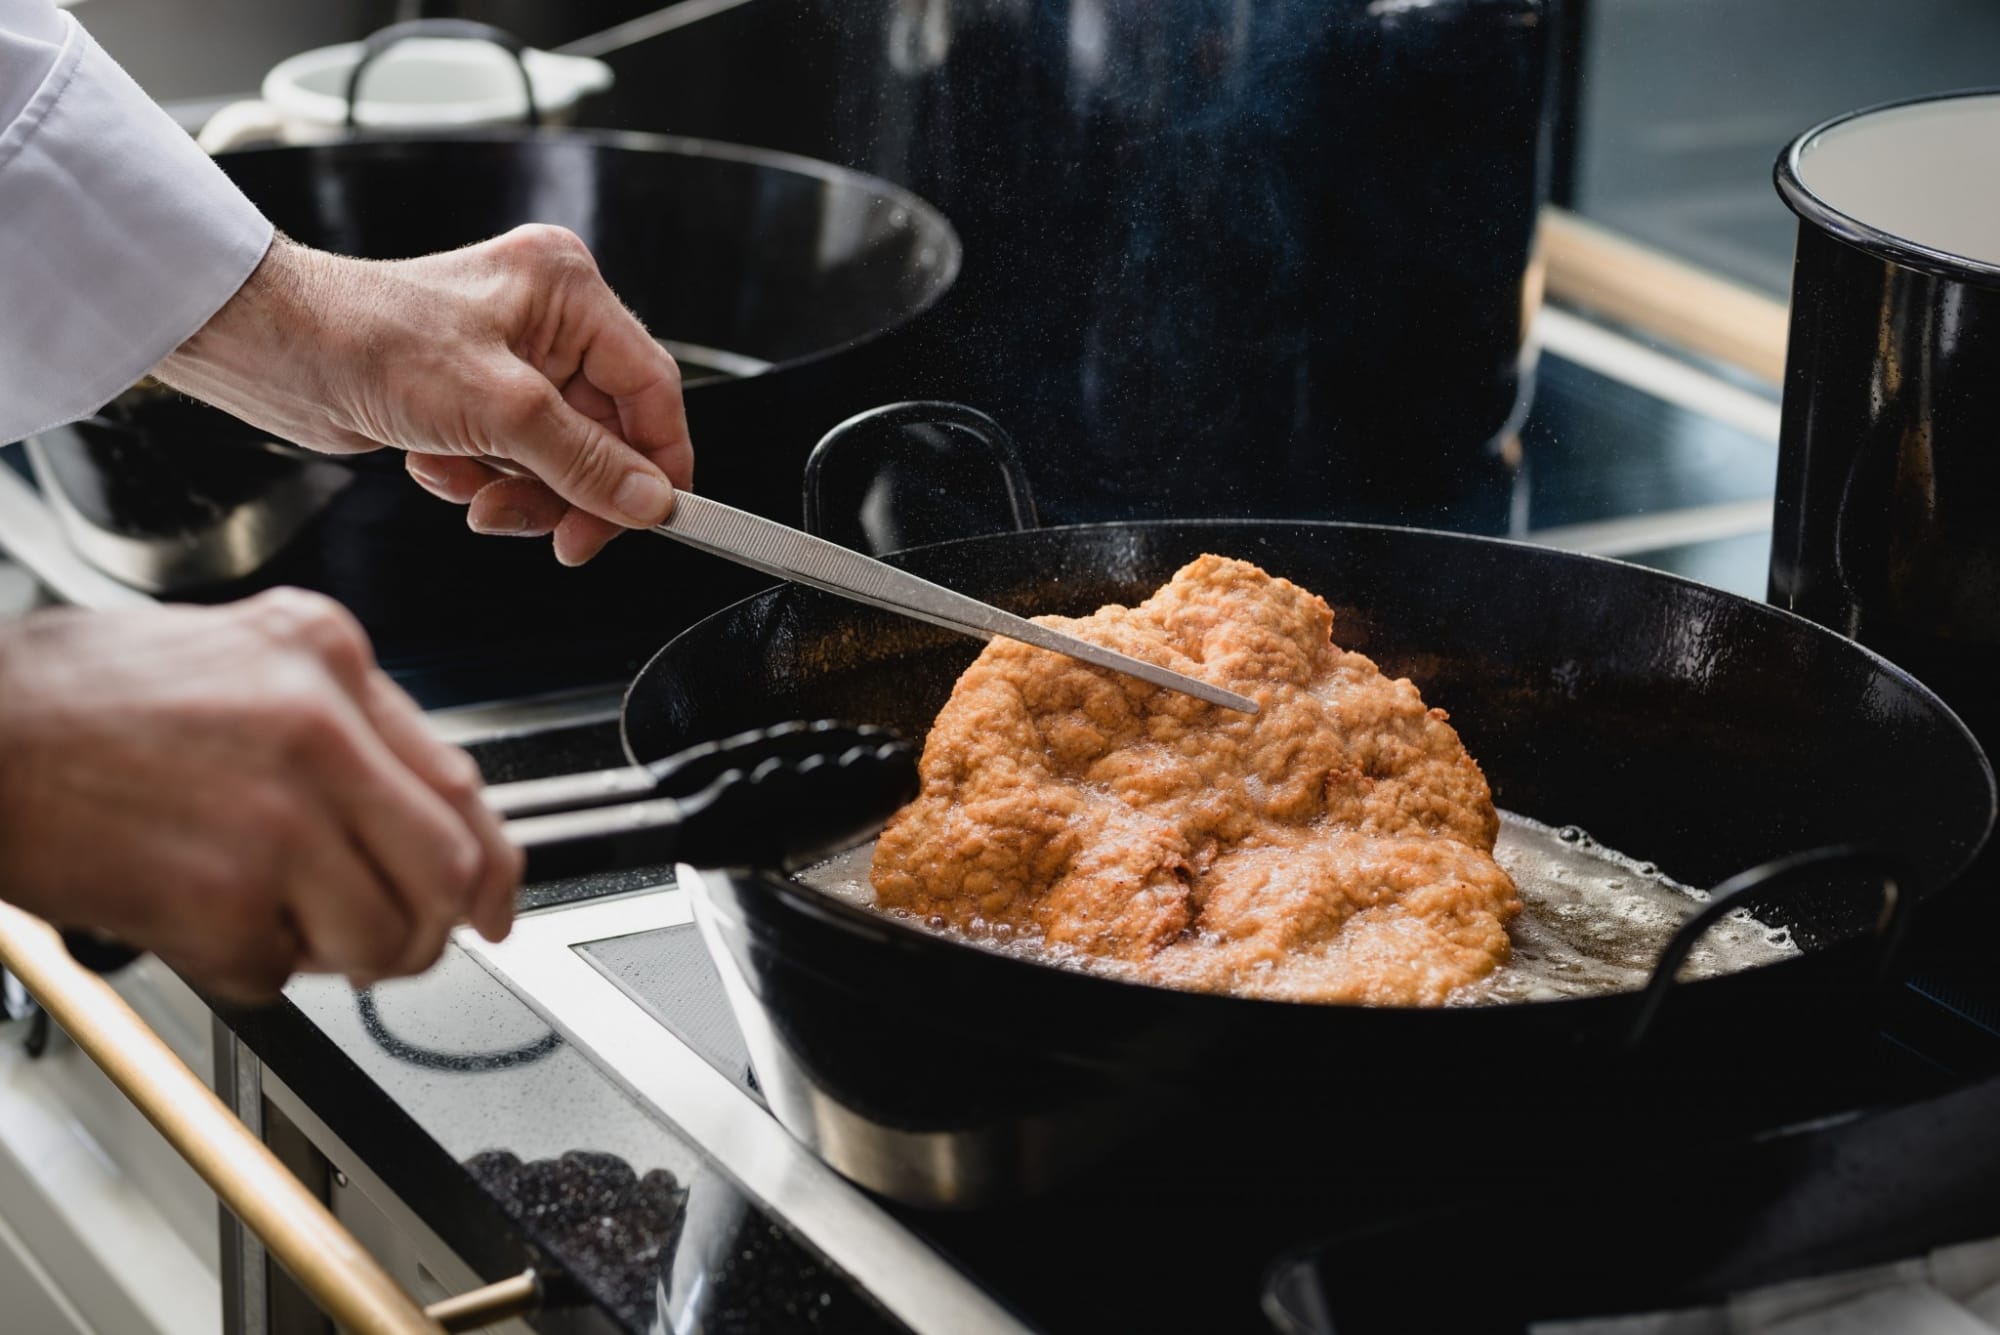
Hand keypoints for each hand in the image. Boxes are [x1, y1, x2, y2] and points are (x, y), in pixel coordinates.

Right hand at [0, 590, 519, 1001]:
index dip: (495, 865)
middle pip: (449, 869)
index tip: (497, 905)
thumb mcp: (233, 659)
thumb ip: (334, 724)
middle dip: (426, 927)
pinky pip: (279, 971)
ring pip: (383, 933)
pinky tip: (195, 919)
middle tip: (389, 943)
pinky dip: (244, 968)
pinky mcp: (223, 893)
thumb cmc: (73, 702)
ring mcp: (278, 813)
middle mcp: (319, 727)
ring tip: (273, 926)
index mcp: (326, 655)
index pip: (461, 780)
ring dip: (338, 957)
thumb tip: (414, 812)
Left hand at [153, 226, 689, 566]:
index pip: (652, 388)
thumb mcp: (497, 409)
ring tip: (474, 493)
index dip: (659, 461)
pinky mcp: (475, 396)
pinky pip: (514, 462)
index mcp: (568, 293)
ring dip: (521, 490)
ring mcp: (511, 361)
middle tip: (558, 534)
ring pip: (562, 457)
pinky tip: (437, 465)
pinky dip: (482, 480)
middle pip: (608, 433)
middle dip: (573, 487)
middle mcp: (548, 321)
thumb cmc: (365, 338)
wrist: (268, 350)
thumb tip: (649, 501)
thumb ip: (584, 461)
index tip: (654, 518)